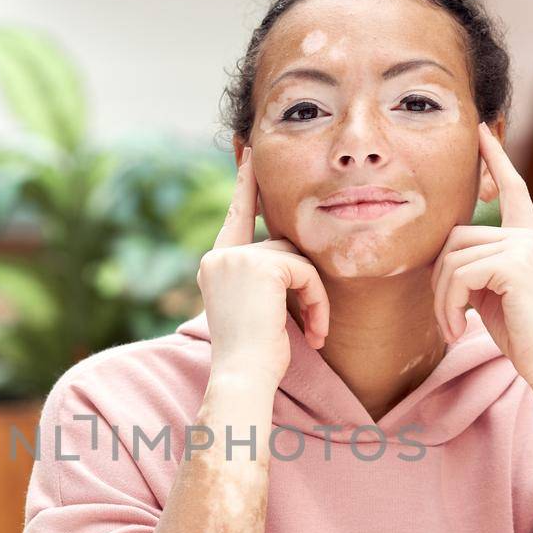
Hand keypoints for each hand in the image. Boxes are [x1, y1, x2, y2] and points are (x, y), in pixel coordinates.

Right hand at [199, 148, 330, 389]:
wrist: (243, 376)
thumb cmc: (253, 356)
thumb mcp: (255, 308)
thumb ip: (263, 275)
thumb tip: (288, 253)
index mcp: (215, 266)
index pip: (235, 217)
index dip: (244, 186)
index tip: (249, 156)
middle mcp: (220, 257)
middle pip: (280, 246)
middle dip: (304, 282)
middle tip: (315, 325)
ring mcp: (237, 258)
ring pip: (296, 259)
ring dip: (313, 296)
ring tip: (313, 332)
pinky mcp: (261, 266)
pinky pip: (306, 271)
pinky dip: (317, 300)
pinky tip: (314, 330)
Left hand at [430, 121, 532, 391]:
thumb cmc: (525, 339)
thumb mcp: (495, 296)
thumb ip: (477, 268)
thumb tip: (444, 255)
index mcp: (529, 240)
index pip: (513, 189)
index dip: (496, 159)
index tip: (481, 131)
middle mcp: (529, 237)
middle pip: (456, 236)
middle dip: (440, 280)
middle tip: (447, 318)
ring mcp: (524, 247)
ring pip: (451, 258)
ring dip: (441, 299)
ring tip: (453, 328)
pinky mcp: (514, 264)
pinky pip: (457, 274)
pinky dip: (448, 305)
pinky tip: (458, 329)